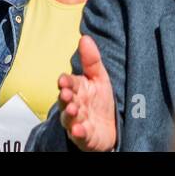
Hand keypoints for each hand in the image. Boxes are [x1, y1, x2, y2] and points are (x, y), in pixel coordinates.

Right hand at [57, 36, 116, 151]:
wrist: (111, 126)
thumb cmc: (100, 100)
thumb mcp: (100, 78)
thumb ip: (91, 60)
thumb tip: (84, 37)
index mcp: (77, 89)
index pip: (69, 83)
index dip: (65, 82)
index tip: (63, 80)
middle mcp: (74, 105)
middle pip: (65, 100)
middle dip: (65, 97)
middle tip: (66, 94)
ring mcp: (77, 122)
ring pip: (69, 118)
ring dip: (69, 114)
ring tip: (72, 109)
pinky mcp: (84, 137)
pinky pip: (80, 136)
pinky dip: (78, 133)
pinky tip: (78, 129)